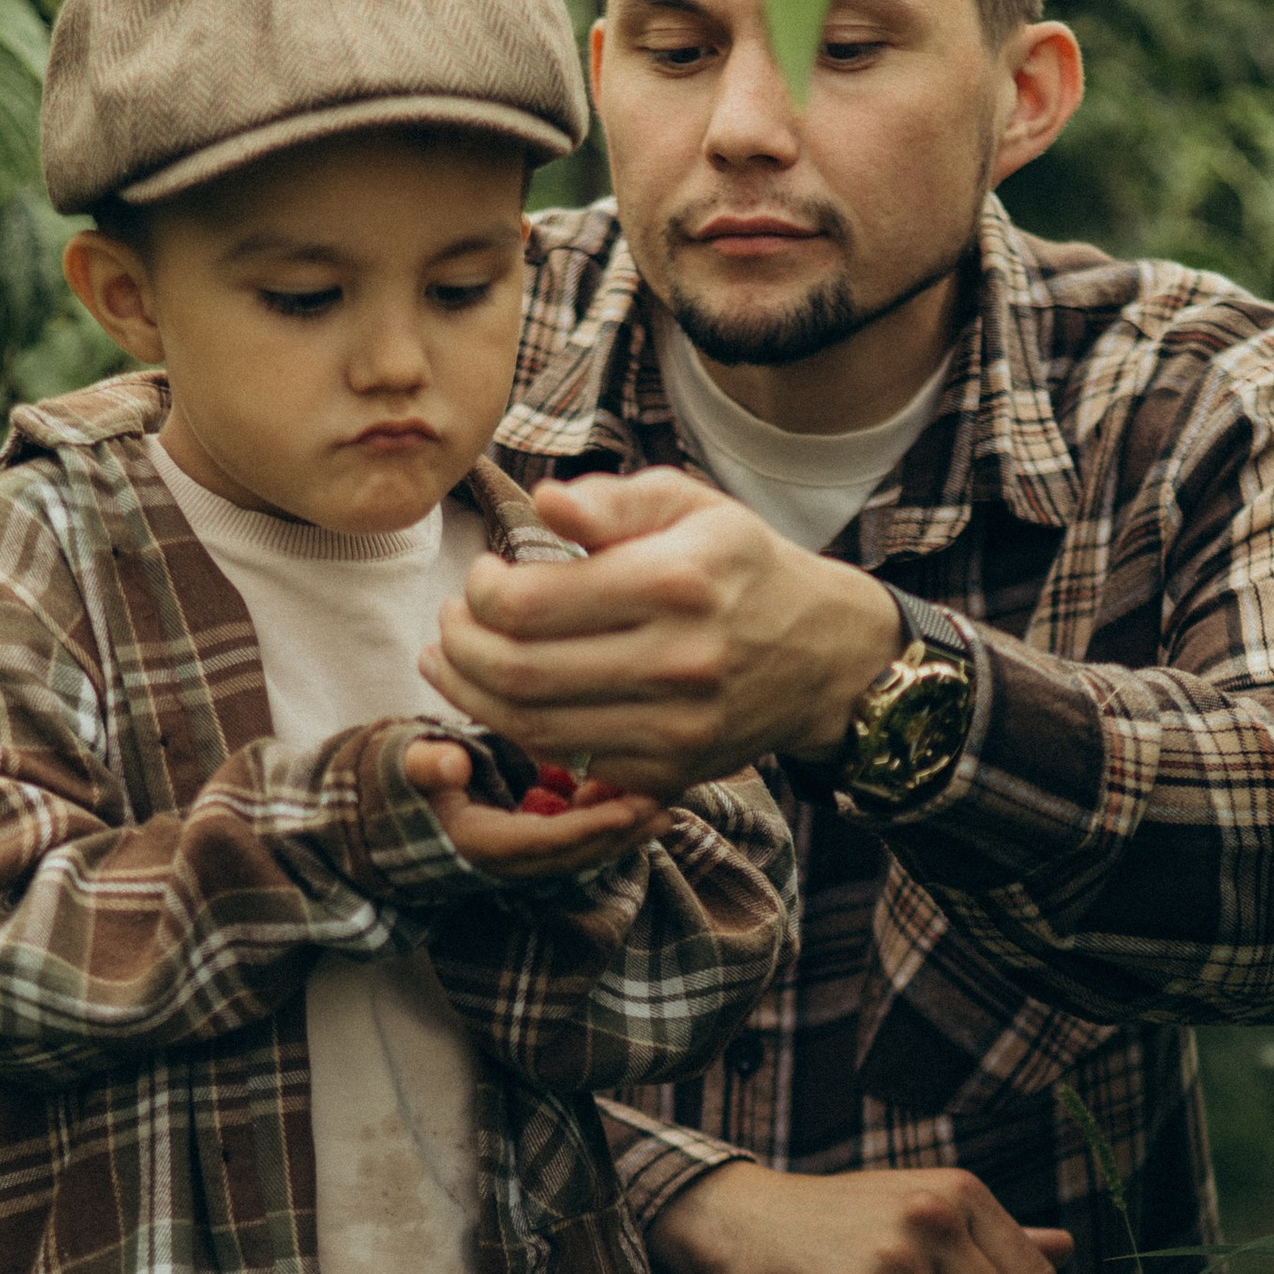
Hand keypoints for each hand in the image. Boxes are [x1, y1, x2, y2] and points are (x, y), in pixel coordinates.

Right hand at [402, 733, 665, 884]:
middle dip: (623, 833)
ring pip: (582, 852)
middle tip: (667, 805)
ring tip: (665, 804)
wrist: (396, 815)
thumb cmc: (407, 782)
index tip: (635, 808)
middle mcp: (508, 862)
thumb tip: (450, 762)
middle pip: (576, 854)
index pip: (548, 842)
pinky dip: (608, 826)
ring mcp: (522, 859)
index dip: (593, 827)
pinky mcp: (532, 848)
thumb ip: (425, 765)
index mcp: (483, 844)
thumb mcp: (407, 769)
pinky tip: (639, 800)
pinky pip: (577, 842)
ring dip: (623, 832)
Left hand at [420, 469, 903, 801]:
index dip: (479, 593)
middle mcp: (677, 662)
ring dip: (472, 694)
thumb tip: (543, 503)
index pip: (528, 605)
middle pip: (518, 673)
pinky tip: (505, 698)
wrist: (824, 654)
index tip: (482, 575)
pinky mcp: (672, 772)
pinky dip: (521, 730)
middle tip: (450, 622)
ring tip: (452, 660)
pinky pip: (568, 760)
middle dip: (459, 646)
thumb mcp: (687, 505)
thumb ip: (610, 501)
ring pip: (532, 727)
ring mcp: (675, 728)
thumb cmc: (738, 565)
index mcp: (673, 583)